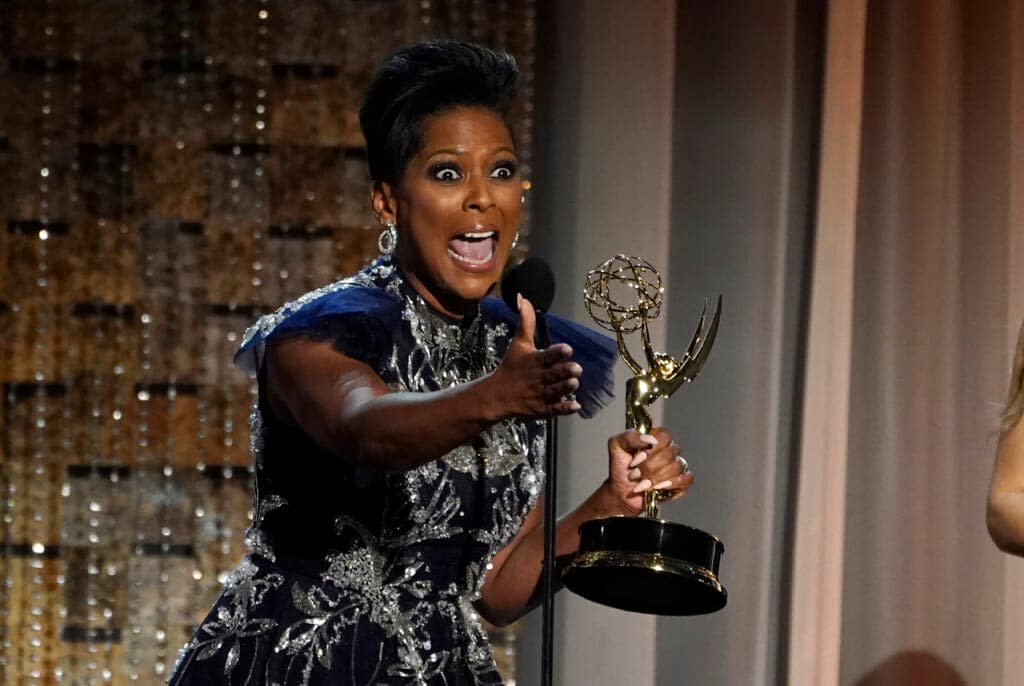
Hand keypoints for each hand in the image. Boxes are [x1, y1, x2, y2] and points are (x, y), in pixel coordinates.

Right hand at [490, 295, 582, 417]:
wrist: (496, 395)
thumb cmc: (511, 366)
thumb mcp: (518, 344)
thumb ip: (525, 322)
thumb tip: (522, 298)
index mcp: (535, 361)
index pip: (547, 355)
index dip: (557, 352)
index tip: (567, 349)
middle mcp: (539, 378)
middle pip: (554, 374)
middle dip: (565, 372)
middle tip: (576, 369)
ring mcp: (540, 394)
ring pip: (555, 391)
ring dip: (565, 388)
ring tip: (574, 383)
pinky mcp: (542, 409)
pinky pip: (554, 410)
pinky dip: (564, 409)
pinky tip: (576, 406)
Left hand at [603, 427, 693, 515]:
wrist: (620, 491)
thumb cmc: (620, 468)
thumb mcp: (616, 446)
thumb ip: (629, 436)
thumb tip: (650, 440)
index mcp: (655, 438)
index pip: (664, 435)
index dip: (651, 448)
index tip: (635, 459)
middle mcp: (668, 450)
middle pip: (669, 453)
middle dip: (648, 467)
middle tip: (634, 474)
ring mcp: (675, 466)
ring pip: (676, 467)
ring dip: (655, 478)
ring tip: (641, 484)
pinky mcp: (680, 482)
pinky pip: (686, 479)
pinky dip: (671, 484)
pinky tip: (657, 488)